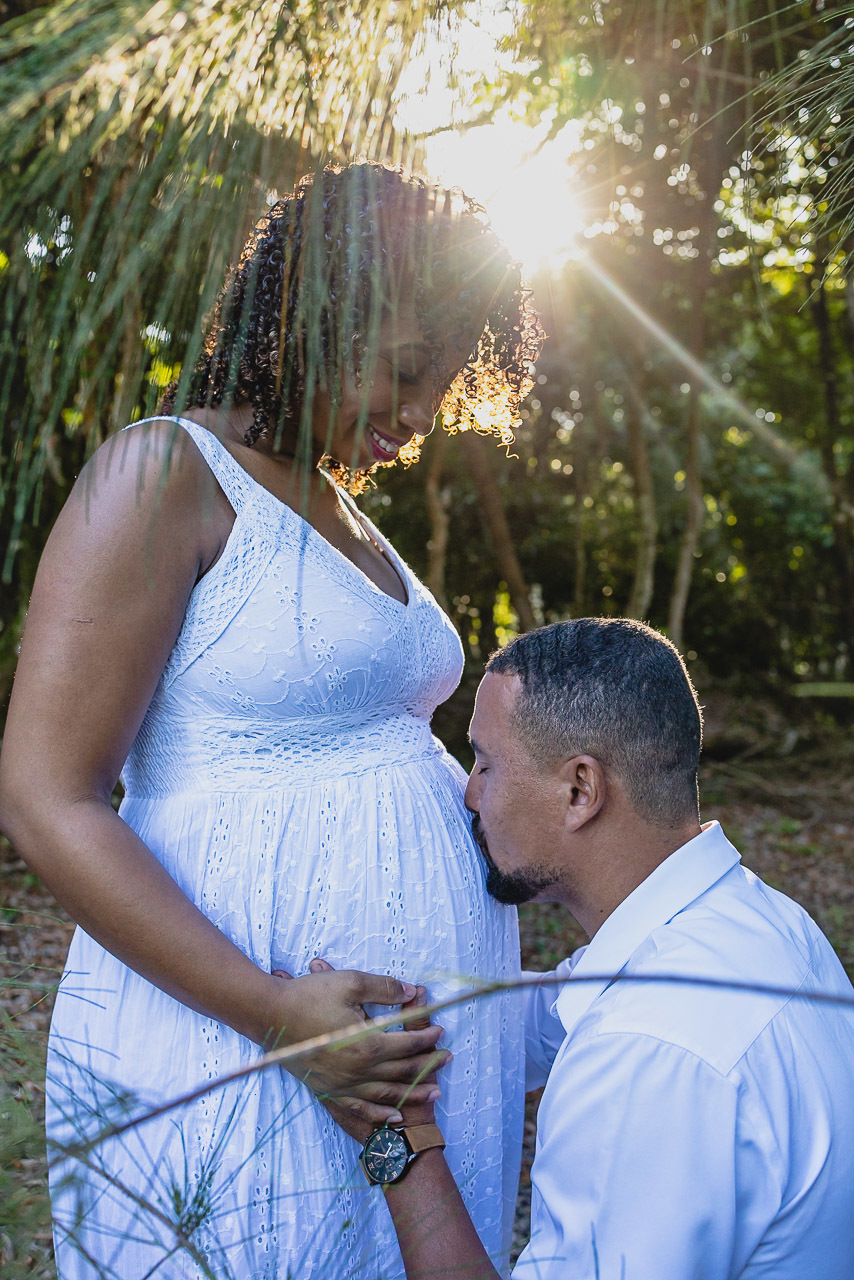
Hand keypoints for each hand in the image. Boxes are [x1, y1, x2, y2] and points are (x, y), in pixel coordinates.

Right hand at [267, 960, 448, 1126]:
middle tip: (447, 1060)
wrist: (267, 1016)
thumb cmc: (308, 995)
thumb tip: (415, 991)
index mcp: (366, 1043)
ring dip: (413, 1092)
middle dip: (428, 1065)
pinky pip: (359, 1108)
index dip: (427, 1037)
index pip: (407, 1043)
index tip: (442, 1032)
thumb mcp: (350, 982)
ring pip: (386, 1094)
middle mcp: (357, 1070)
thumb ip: (385, 988)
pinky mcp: (327, 1090)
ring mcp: (342, 1084)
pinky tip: (394, 1115)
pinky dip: (379, 1114)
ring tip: (435, 1091)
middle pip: (402, 1070)